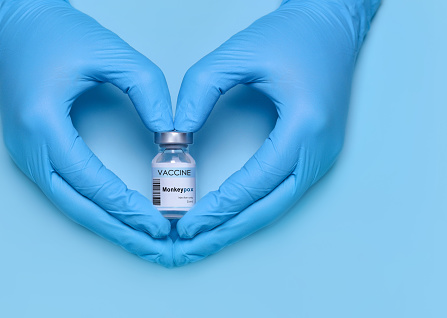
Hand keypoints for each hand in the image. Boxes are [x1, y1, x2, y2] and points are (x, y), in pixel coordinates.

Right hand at [0, 0, 173, 266]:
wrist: (17, 23)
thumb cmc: (57, 33)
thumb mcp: (110, 53)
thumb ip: (148, 90)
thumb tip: (171, 134)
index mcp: (41, 122)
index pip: (90, 179)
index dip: (126, 205)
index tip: (158, 223)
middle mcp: (26, 146)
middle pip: (76, 205)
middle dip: (118, 229)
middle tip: (155, 245)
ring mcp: (23, 153)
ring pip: (68, 203)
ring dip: (106, 223)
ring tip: (141, 237)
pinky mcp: (30, 152)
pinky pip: (64, 189)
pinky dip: (93, 206)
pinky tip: (117, 214)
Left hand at [173, 0, 379, 264]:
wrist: (332, 26)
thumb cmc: (292, 35)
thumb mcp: (239, 53)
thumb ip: (200, 90)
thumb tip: (175, 133)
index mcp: (306, 126)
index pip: (256, 181)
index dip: (219, 207)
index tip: (187, 223)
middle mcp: (320, 150)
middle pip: (269, 207)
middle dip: (226, 231)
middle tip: (189, 246)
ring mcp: (322, 156)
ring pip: (276, 205)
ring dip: (238, 224)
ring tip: (203, 238)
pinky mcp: (315, 155)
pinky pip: (281, 192)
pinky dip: (252, 208)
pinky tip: (228, 216)